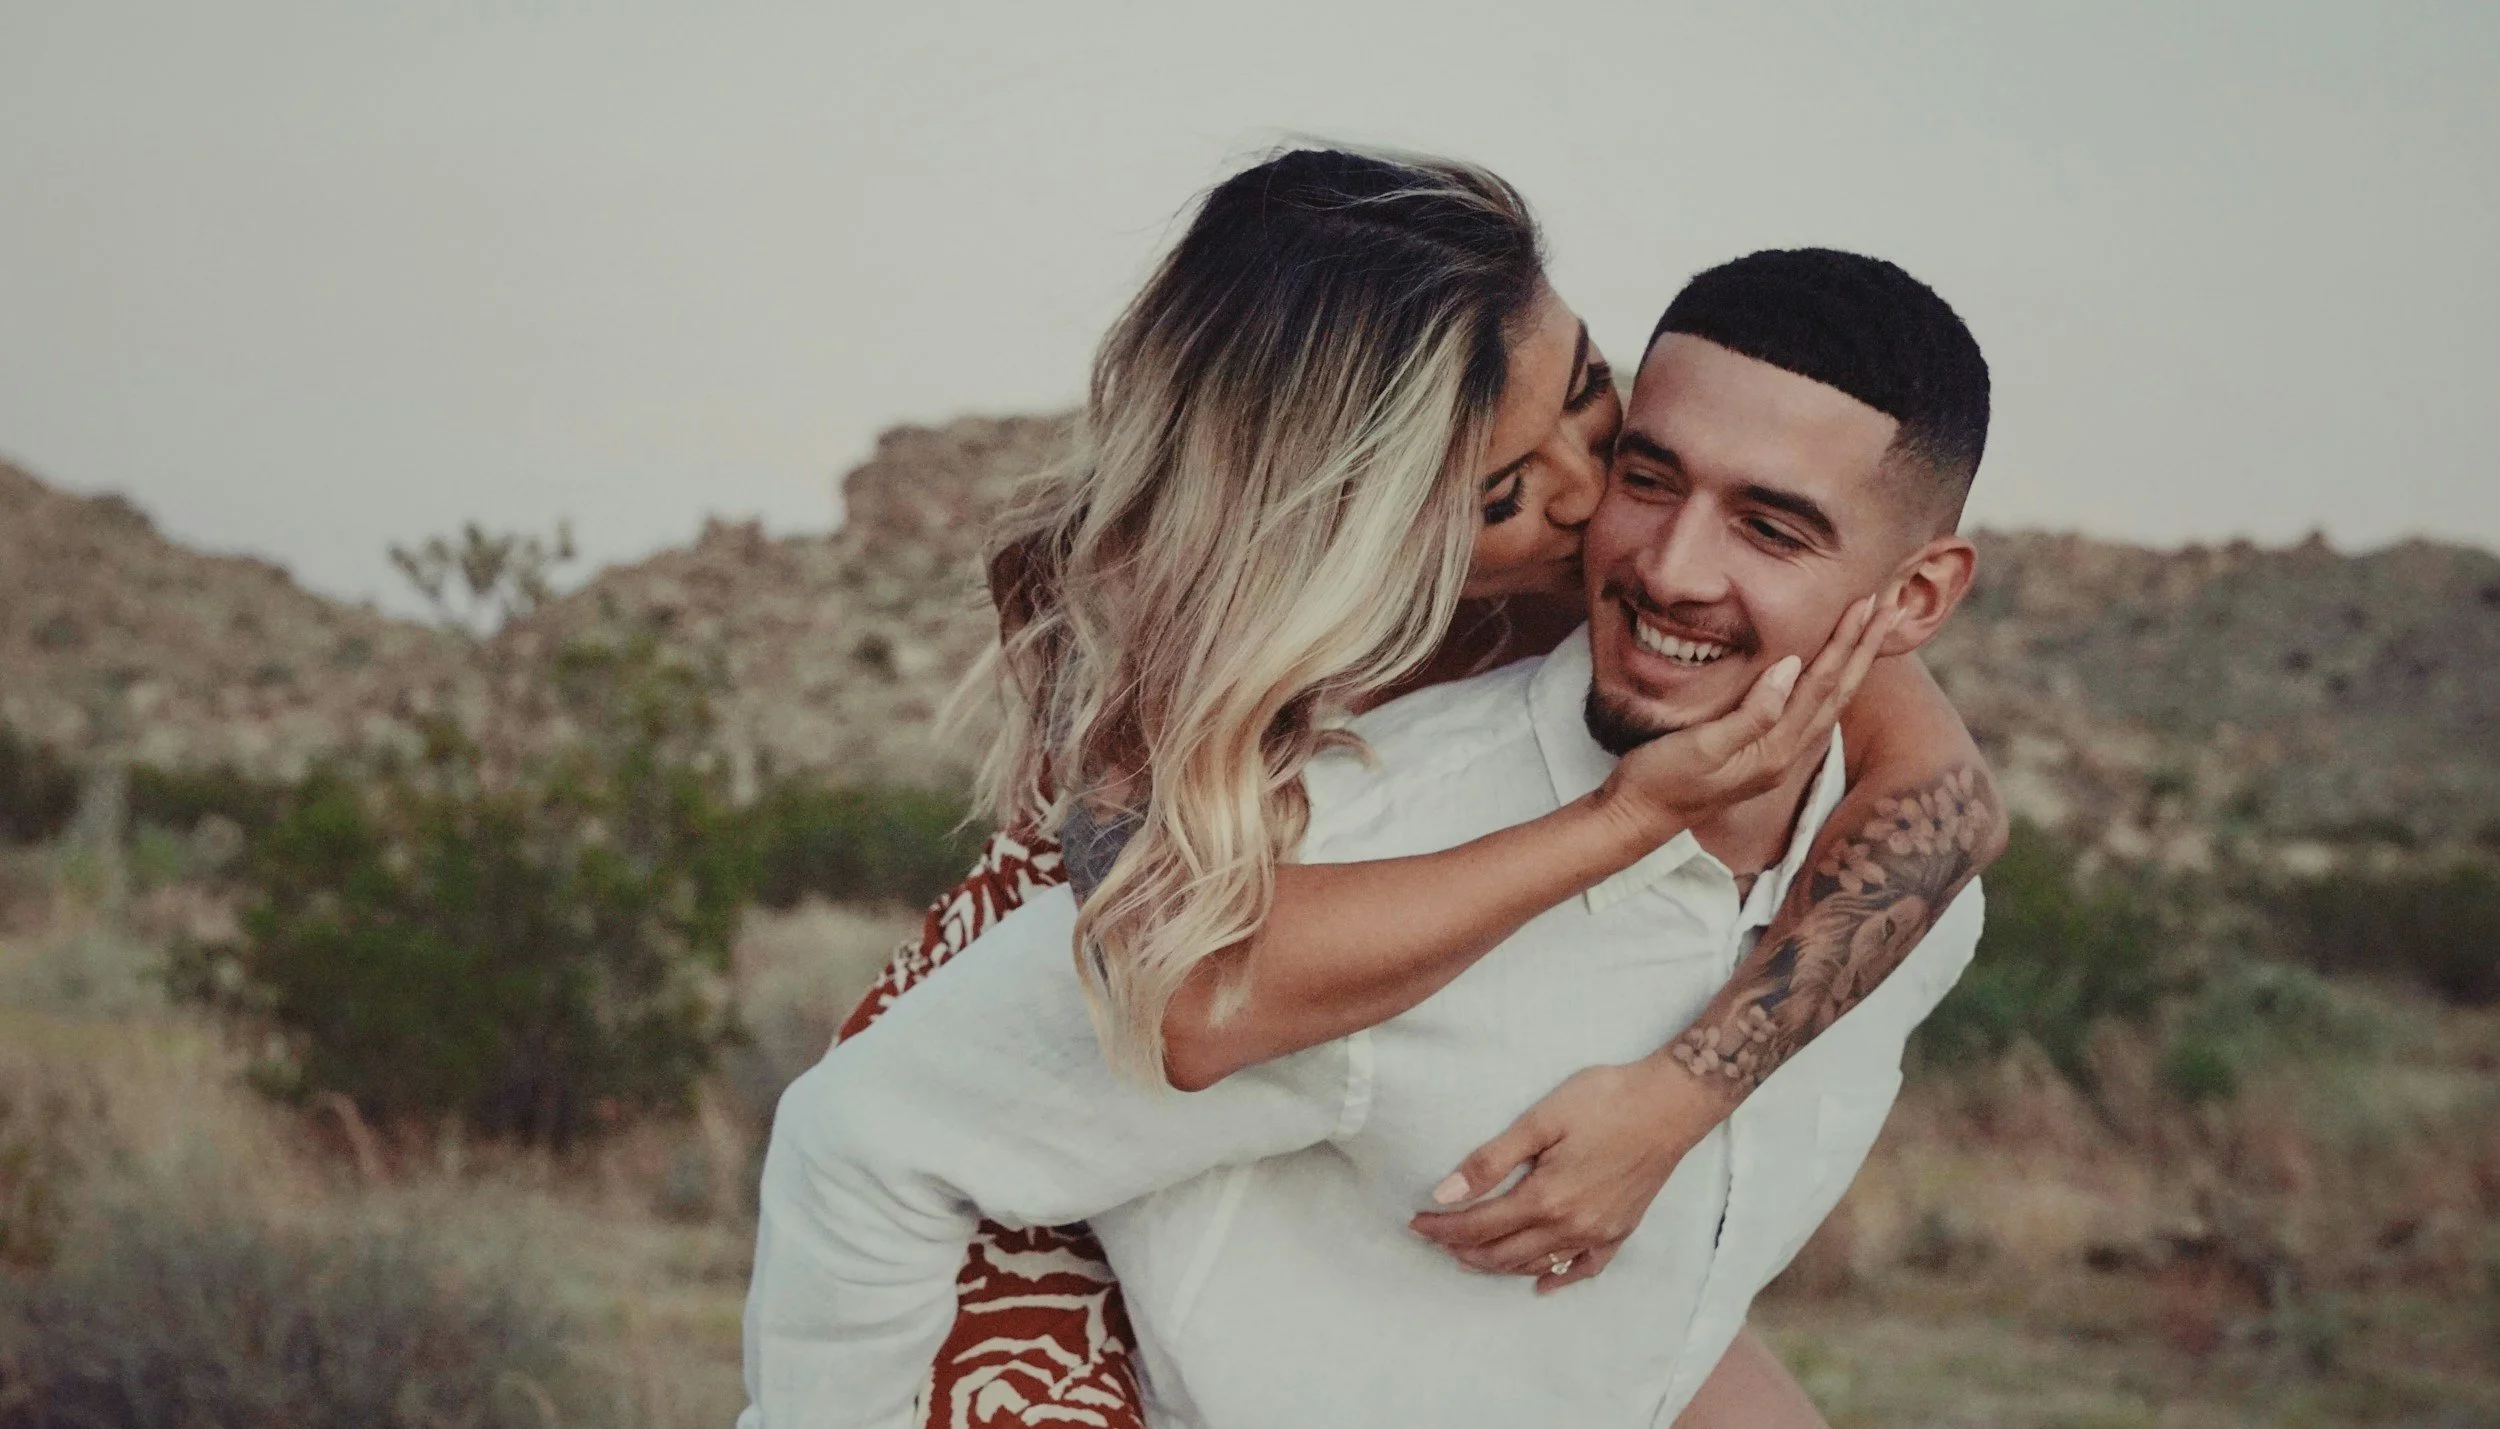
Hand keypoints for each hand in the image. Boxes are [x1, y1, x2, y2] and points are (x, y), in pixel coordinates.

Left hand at [1408, 1054, 1726, 1293]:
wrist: (1671, 1103)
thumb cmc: (1605, 1100)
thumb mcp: (1540, 1120)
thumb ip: (1491, 1160)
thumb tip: (1444, 1194)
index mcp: (1545, 1199)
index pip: (1479, 1226)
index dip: (1442, 1228)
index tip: (1415, 1222)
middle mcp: (1570, 1227)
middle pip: (1502, 1253)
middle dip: (1462, 1250)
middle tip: (1434, 1239)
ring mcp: (1598, 1234)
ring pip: (1536, 1264)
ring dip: (1498, 1265)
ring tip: (1469, 1256)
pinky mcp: (1620, 1231)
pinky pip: (1583, 1269)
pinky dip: (1557, 1277)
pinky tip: (1541, 1282)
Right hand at [1596, 595, 1899, 843]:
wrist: (1638, 818)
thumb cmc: (1661, 779)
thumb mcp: (1702, 744)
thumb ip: (1752, 712)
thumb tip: (1791, 667)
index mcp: (1775, 749)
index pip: (1820, 684)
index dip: (1844, 642)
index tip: (1865, 604)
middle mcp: (1784, 755)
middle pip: (1837, 693)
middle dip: (1863, 650)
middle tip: (1889, 608)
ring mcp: (1775, 759)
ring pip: (1828, 705)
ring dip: (1852, 667)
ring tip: (1869, 635)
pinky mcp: (1761, 758)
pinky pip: (1809, 715)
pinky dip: (1828, 687)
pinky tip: (1828, 675)